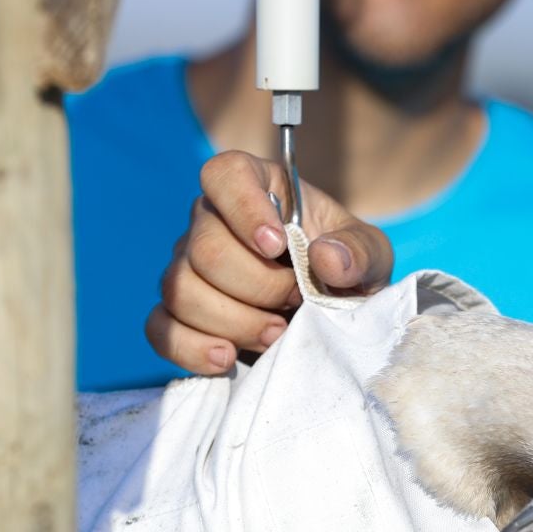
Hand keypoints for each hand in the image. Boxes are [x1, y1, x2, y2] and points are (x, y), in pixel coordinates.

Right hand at [146, 150, 395, 374]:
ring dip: (234, 321)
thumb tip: (326, 258)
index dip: (244, 207)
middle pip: (204, 248)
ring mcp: (188, 268)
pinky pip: (161, 328)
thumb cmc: (347, 274)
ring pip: (180, 290)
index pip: (224, 174)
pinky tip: (228, 357)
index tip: (279, 246)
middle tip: (295, 301)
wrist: (331, 320)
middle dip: (257, 287)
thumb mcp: (371, 257)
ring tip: (277, 333)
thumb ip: (359, 251)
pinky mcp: (179, 314)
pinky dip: (191, 348)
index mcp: (258, 190)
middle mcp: (211, 222)